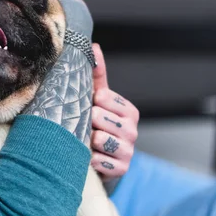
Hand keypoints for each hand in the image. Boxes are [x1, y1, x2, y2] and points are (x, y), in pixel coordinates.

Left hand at [90, 43, 139, 181]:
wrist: (99, 163)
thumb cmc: (95, 127)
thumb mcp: (96, 101)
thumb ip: (97, 76)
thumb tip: (93, 46)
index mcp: (128, 110)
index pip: (103, 96)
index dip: (89, 102)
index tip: (87, 107)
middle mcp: (132, 130)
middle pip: (98, 116)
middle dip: (85, 122)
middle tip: (83, 128)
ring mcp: (129, 150)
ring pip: (99, 138)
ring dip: (86, 141)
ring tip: (86, 142)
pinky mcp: (122, 169)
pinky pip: (99, 160)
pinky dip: (89, 159)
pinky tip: (88, 158)